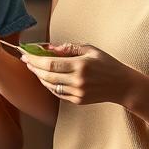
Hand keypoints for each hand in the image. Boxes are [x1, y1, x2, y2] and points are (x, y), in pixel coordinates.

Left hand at [20, 42, 134, 105]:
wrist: (123, 85)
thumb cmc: (107, 64)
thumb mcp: (90, 50)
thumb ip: (68, 48)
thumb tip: (48, 47)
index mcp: (80, 65)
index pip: (50, 63)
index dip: (35, 59)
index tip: (26, 54)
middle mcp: (78, 80)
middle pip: (47, 76)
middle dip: (34, 68)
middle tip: (26, 61)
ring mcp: (77, 92)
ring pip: (50, 86)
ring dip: (39, 77)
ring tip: (34, 68)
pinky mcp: (78, 100)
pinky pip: (58, 93)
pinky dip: (49, 85)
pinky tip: (46, 78)